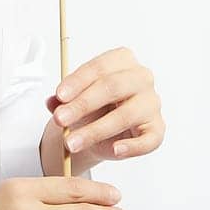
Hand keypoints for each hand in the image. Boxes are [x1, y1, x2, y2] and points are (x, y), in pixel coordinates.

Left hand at [45, 47, 166, 172]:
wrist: (102, 132)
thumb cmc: (92, 108)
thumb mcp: (73, 100)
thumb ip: (62, 99)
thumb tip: (53, 102)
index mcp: (122, 60)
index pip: (100, 66)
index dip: (78, 81)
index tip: (59, 96)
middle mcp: (141, 78)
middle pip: (113, 87)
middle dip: (83, 104)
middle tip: (60, 119)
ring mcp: (152, 103)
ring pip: (125, 115)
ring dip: (95, 130)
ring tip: (72, 142)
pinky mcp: (156, 129)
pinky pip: (149, 139)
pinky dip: (132, 146)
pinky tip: (115, 149)